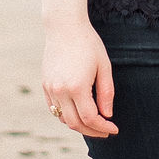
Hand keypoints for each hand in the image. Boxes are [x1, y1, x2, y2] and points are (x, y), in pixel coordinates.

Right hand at [42, 18, 116, 137]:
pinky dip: (66, 115)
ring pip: (63, 118)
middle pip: (75, 123)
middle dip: (92, 131)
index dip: (103, 127)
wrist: (64, 26)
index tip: (114, 129)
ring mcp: (50, 88)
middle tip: (105, 131)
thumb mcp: (104, 66)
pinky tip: (78, 111)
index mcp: (77, 87)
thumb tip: (107, 115)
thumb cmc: (88, 44)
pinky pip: (54, 108)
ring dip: (79, 124)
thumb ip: (106, 93)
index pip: (90, 118)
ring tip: (93, 121)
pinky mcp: (45, 84)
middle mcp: (60, 91)